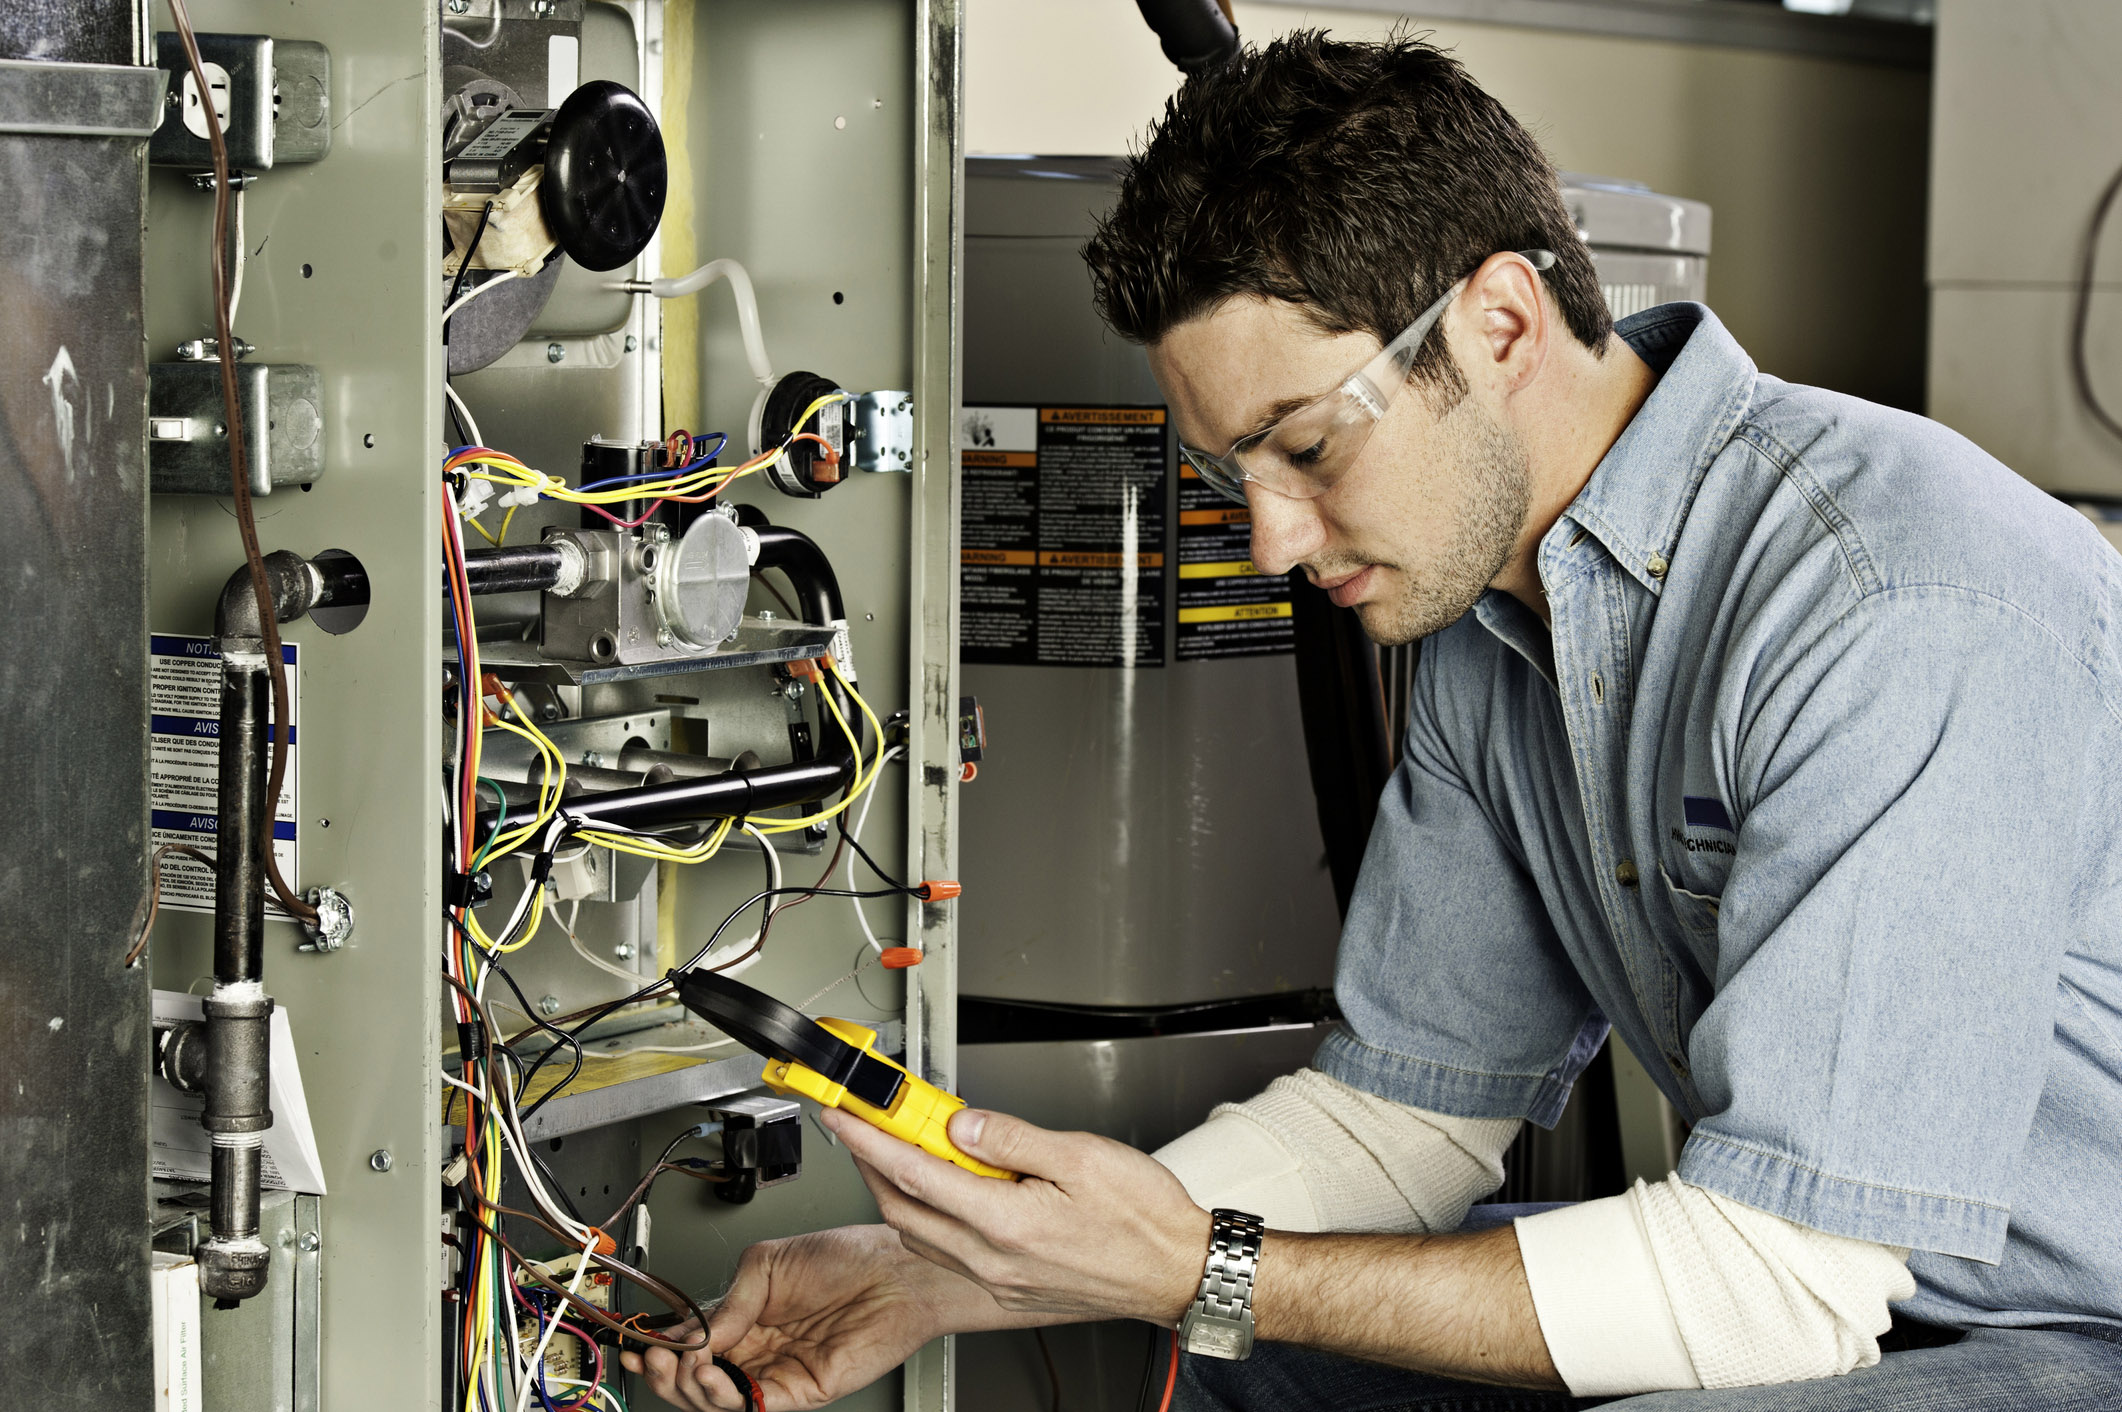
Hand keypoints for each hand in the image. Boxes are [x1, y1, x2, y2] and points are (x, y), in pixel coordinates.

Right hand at [618, 1224, 1006, 1410]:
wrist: (895, 1271)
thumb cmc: (847, 1256)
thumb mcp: (768, 1262)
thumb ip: (729, 1300)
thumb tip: (695, 1332)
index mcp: (747, 1314)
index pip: (693, 1343)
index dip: (662, 1349)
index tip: (640, 1346)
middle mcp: (759, 1346)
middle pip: (697, 1378)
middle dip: (667, 1372)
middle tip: (656, 1358)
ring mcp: (777, 1371)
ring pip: (717, 1399)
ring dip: (690, 1387)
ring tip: (686, 1364)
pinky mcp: (799, 1391)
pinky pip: (752, 1406)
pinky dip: (724, 1397)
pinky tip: (713, 1376)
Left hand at [824, 1105, 1211, 1324]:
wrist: (1178, 1270)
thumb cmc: (1144, 1218)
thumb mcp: (1081, 1155)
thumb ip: (1011, 1137)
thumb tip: (960, 1122)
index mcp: (1006, 1223)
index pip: (914, 1173)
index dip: (870, 1138)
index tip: (844, 1114)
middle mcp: (994, 1260)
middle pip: (903, 1210)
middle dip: (871, 1166)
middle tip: (863, 1127)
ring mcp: (1000, 1280)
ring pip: (922, 1235)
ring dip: (899, 1192)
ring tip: (902, 1149)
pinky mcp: (1011, 1288)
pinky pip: (950, 1252)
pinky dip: (931, 1217)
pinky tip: (948, 1190)